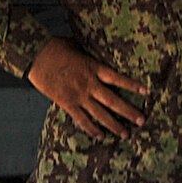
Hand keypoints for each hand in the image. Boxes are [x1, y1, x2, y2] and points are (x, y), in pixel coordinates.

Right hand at [27, 37, 147, 138]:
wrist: (35, 56)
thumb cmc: (55, 47)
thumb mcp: (78, 47)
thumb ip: (90, 55)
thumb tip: (98, 54)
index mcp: (93, 67)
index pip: (117, 78)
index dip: (132, 85)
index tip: (146, 92)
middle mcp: (89, 84)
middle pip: (113, 101)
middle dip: (129, 112)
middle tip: (142, 121)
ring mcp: (78, 95)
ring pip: (100, 114)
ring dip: (114, 125)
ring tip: (126, 134)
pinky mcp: (66, 103)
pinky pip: (82, 119)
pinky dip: (92, 129)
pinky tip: (101, 135)